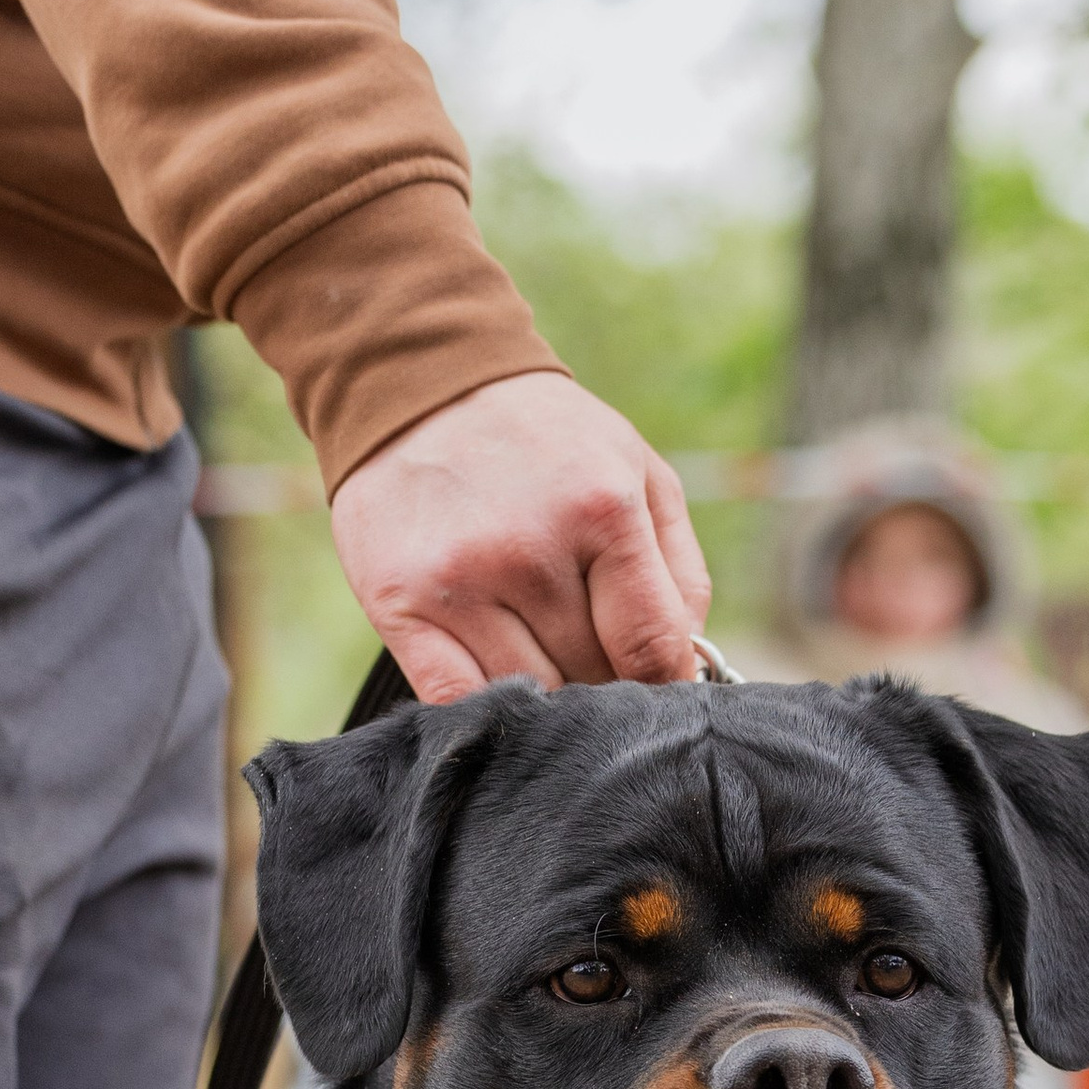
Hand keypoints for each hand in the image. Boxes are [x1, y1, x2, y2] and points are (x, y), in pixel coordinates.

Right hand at [331, 374, 711, 701]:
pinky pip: (456, 702)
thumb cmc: (545, 441)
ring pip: (532, 698)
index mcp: (602, 509)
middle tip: (588, 639)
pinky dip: (485, 706)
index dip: (664, 679)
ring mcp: (459, 581)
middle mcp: (528, 550)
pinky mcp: (399, 604)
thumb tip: (690, 666)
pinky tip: (494, 669)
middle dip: (602, 672)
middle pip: (592, 678)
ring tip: (540, 642)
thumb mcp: (638, 471)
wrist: (420, 382)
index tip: (656, 677)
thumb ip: (680, 571)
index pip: (652, 650)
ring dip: (547, 688)